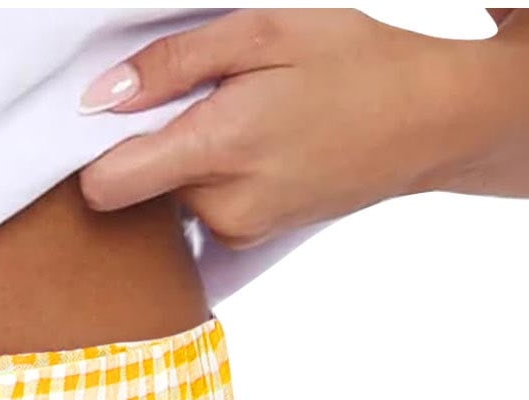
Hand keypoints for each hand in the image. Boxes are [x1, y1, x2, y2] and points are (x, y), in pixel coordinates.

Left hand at [74, 9, 472, 249]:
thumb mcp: (268, 31)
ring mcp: (235, 230)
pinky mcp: (248, 238)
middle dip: (154, 140)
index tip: (120, 114)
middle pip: (136, 184)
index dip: (97, 149)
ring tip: (247, 118)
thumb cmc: (355, 63)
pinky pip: (201, 207)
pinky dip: (214, 176)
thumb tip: (99, 98)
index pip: (104, 185)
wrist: (431, 121)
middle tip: (210, 99)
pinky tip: (260, 147)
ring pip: (169, 196)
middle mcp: (220, 207)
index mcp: (218, 150)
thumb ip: (175, 64)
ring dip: (189, 157)